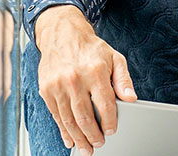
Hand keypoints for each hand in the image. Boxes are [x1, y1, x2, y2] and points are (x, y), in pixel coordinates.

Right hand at [34, 6, 136, 153]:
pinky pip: (56, 115)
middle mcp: (74, 79)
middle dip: (93, 136)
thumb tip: (131, 98)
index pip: (105, 105)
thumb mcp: (114, 58)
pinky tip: (70, 139)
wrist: (62, 34)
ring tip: (86, 148)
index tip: (111, 131)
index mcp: (94, 71)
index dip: (109, 122)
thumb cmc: (90, 48)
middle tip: (99, 144)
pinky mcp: (46, 89)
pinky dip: (63, 130)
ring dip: (78, 138)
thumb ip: (123, 79)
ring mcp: (57, 85)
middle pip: (85, 117)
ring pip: (69, 120)